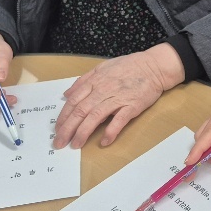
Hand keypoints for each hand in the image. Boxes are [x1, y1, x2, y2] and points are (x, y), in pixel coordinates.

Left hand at [53, 44, 184, 149]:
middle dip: (68, 128)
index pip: (74, 101)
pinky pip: (119, 120)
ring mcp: (118, 98)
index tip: (57, 129)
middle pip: (80, 111)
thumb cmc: (129, 66)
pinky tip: (104, 141)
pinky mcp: (132, 106)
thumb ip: (83, 80)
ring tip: (76, 144)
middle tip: (59, 142)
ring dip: (83, 132)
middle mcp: (103, 90)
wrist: (153, 66)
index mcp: (95, 81)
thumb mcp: (102, 67)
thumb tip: (67, 94)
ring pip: (95, 117)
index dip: (63, 116)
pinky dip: (111, 131)